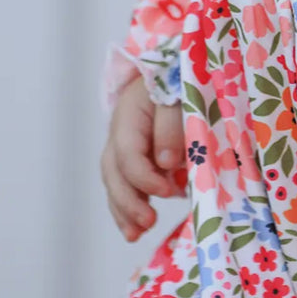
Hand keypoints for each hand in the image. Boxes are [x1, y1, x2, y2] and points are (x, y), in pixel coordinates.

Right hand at [100, 74, 186, 241]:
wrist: (177, 63)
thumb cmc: (183, 76)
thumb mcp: (182, 90)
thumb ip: (172, 125)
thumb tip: (166, 164)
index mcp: (130, 113)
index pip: (128, 153)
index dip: (145, 178)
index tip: (169, 191)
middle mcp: (121, 130)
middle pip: (114, 171)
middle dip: (128, 201)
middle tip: (148, 223)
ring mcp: (124, 142)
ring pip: (114, 180)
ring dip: (123, 209)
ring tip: (136, 234)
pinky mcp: (134, 153)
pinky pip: (124, 181)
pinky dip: (128, 205)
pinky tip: (136, 227)